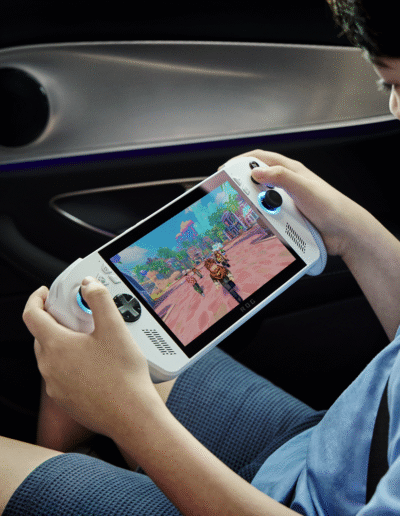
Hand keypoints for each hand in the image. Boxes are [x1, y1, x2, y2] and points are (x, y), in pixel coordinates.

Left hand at [23, 278, 155, 437]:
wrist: (132, 416)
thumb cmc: (123, 376)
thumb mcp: (114, 328)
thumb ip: (99, 300)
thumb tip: (89, 285)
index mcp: (56, 346)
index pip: (32, 315)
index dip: (36, 299)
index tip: (45, 293)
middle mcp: (50, 367)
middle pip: (41, 336)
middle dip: (54, 321)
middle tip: (76, 315)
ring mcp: (56, 387)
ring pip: (51, 356)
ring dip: (63, 343)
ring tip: (89, 339)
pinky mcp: (66, 401)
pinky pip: (61, 375)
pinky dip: (70, 364)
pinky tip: (94, 364)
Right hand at [223, 149, 366, 256]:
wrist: (344, 233)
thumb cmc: (331, 206)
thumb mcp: (303, 187)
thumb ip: (280, 177)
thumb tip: (257, 172)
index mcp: (290, 171)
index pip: (259, 158)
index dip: (240, 161)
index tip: (225, 169)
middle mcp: (286, 185)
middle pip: (256, 182)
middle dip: (243, 188)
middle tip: (231, 194)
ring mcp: (285, 202)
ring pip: (260, 202)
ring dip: (254, 208)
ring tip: (251, 213)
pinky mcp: (287, 219)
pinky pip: (267, 218)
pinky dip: (262, 222)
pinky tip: (263, 226)